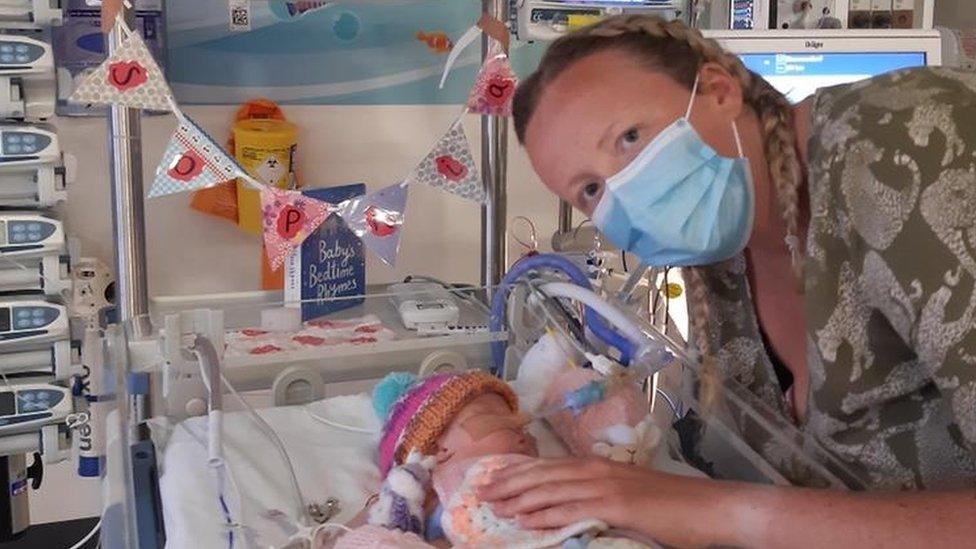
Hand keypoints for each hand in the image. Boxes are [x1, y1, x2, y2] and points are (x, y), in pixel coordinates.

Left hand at [478, 457, 740, 547]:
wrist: (710, 508)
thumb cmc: (672, 507)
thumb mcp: (628, 497)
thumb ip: (598, 499)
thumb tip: (570, 507)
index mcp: (598, 467)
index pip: (548, 467)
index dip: (518, 472)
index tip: (493, 478)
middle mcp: (597, 470)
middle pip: (542, 475)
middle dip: (509, 482)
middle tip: (481, 490)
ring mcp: (605, 486)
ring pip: (551, 489)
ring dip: (518, 497)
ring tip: (492, 504)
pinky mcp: (616, 505)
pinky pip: (572, 509)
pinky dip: (545, 513)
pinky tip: (525, 518)